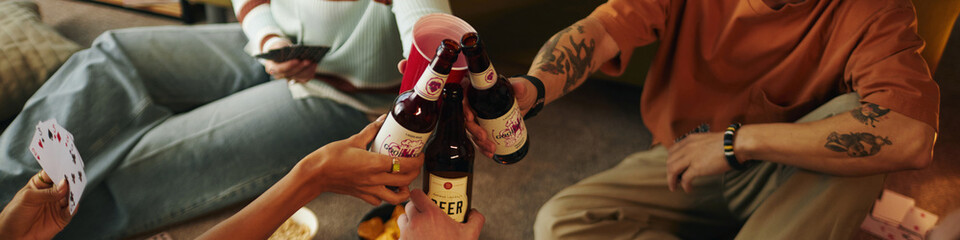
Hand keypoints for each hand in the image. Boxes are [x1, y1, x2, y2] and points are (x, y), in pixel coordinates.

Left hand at [0, 171, 73, 239]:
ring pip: (71, 196)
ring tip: (74, 191)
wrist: (13, 235)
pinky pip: (72, 210)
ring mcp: (57, 205)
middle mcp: (51, 193)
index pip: (53, 173)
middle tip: (73, 179)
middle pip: (65, 184)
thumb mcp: (28, 198)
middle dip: (70, 181)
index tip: (68, 166)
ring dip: (74, 193)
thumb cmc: (15, 214)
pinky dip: (74, 207)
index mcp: (41, 184)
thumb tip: (64, 185)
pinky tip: (73, 204)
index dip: (60, 168)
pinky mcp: (62, 217)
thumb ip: (47, 192)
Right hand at [263, 40, 316, 82]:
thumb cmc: (279, 49)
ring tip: (313, 62)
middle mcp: (279, 75)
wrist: (281, 53)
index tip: (297, 60)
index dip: (289, 65)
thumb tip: (294, 49)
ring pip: (299, 77)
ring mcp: (288, 78)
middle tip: (309, 60)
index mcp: (271, 67)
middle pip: (291, 73)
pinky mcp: (296, 78)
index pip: (279, 69)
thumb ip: (282, 48)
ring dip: (307, 70)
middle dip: (301, 67)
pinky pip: (304, 78)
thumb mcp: (278, 46)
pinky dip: (310, 72)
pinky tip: (314, 65)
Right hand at [298, 115, 423, 204]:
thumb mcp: (354, 139)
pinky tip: (385, 186)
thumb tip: (384, 118)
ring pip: (395, 197)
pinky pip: (380, 200)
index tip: (420, 154)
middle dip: (415, 172)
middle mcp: (375, 179)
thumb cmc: (331, 156)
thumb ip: (372, 130)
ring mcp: (369, 189)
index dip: (417, 160)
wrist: (315, 174)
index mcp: (375, 163)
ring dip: (404, 189)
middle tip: (416, 163)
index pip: (405, 164)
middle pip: (405, 180)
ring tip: (405, 180)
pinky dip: (386, 195)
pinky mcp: (362, 195)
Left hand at [397, 189, 483, 239]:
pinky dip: (408, 236)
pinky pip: (402, 235)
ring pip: (402, 220)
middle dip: (416, 208)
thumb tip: (474, 212)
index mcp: (431, 215)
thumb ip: (475, 220)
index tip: (426, 198)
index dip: (420, 194)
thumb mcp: (470, 236)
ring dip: (409, 221)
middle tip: (426, 214)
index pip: (416, 194)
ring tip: (421, 227)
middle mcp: (415, 222)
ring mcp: (406, 235)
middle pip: (408, 206)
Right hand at [461, 78, 536, 157]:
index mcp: (482, 91)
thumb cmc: (523, 90)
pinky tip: (490, 153)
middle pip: (466, 118)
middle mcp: (478, 104)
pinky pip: (479, 139)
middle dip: (474, 130)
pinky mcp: (486, 127)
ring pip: (472, 131)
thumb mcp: (522, 88)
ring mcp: (481, 117)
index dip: (465, 107)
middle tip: (484, 137)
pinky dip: (483, 147)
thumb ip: (520, 87)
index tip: (470, 117)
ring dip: (479, 142)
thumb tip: (519, 87)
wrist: (528, 102)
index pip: (466, 97)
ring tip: (491, 148)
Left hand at [666, 133, 731, 192]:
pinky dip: (684, 186)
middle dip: (669, 172)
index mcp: (689, 140)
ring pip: (672, 170)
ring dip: (672, 180)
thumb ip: (698, 147)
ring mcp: (691, 157)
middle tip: (673, 180)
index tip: (672, 169)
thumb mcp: (706, 140)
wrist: (735, 144)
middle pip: (669, 161)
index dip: (670, 161)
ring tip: (675, 187)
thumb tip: (696, 157)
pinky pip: (685, 179)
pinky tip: (688, 189)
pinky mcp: (697, 167)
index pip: (672, 151)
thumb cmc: (727, 143)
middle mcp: (687, 147)